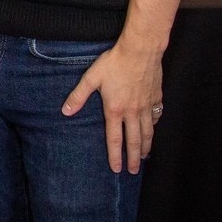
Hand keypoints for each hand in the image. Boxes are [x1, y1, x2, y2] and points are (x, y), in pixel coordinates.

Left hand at [61, 40, 162, 174]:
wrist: (140, 50)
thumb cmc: (114, 63)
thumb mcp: (91, 78)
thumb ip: (78, 96)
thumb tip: (65, 112)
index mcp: (115, 109)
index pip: (115, 139)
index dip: (115, 155)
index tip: (116, 169)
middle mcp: (132, 112)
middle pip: (134, 140)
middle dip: (133, 158)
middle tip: (133, 171)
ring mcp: (146, 105)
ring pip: (148, 131)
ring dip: (146, 146)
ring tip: (144, 157)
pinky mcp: (156, 97)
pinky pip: (156, 116)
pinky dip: (154, 126)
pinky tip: (153, 129)